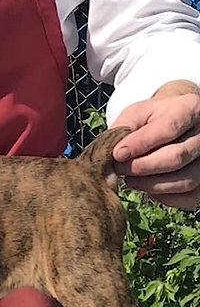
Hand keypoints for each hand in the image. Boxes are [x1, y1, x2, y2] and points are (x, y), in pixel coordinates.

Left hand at [112, 80, 199, 209]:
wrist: (174, 124)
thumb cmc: (151, 119)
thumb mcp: (136, 113)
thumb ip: (124, 128)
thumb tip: (117, 154)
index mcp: (189, 109)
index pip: (168, 128)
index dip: (141, 144)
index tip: (117, 154)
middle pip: (176, 157)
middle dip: (141, 167)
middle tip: (119, 169)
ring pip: (184, 180)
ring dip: (150, 185)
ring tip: (130, 179)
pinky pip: (188, 197)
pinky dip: (163, 197)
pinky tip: (146, 187)